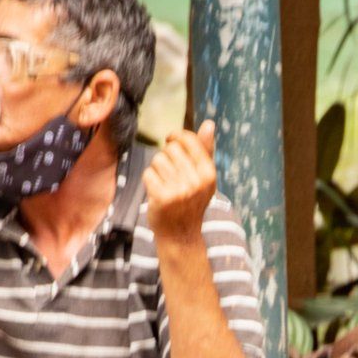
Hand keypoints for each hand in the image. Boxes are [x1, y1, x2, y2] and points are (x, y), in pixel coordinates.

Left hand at [144, 120, 217, 243]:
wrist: (181, 235)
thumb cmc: (191, 201)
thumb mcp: (204, 177)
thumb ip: (206, 150)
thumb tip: (208, 123)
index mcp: (209, 173)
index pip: (188, 140)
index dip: (176, 136)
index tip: (170, 140)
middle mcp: (196, 181)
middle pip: (170, 149)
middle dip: (166, 157)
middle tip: (170, 173)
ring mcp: (180, 190)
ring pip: (158, 161)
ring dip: (157, 170)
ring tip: (165, 184)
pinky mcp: (162, 197)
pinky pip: (148, 174)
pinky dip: (149, 181)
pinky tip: (157, 192)